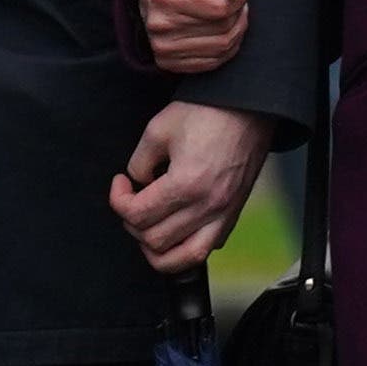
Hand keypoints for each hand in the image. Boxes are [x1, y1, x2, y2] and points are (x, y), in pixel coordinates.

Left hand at [111, 100, 277, 272]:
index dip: (118, 199)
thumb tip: (138, 184)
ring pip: (182, 258)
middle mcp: (208, 206)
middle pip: (154, 240)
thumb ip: (139, 164)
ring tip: (149, 227)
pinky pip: (206, 249)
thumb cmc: (206, 113)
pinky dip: (185, 248)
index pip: (137, 215)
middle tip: (132, 199)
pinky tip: (176, 230)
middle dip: (133, 222)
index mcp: (187, 184)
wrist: (248, 107)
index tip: (120, 182)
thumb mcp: (158, 130)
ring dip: (157, 249)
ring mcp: (224, 214)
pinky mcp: (233, 214)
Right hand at [139, 0, 250, 74]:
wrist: (150, 0)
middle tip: (239, 3)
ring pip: (222, 46)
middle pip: (223, 27)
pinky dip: (228, 48)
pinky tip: (225, 32)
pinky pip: (214, 62)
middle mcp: (161, 25)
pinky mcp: (168, 63)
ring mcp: (163, 48)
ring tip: (234, 16)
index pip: (220, 7)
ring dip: (237, 31)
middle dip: (239, 14)